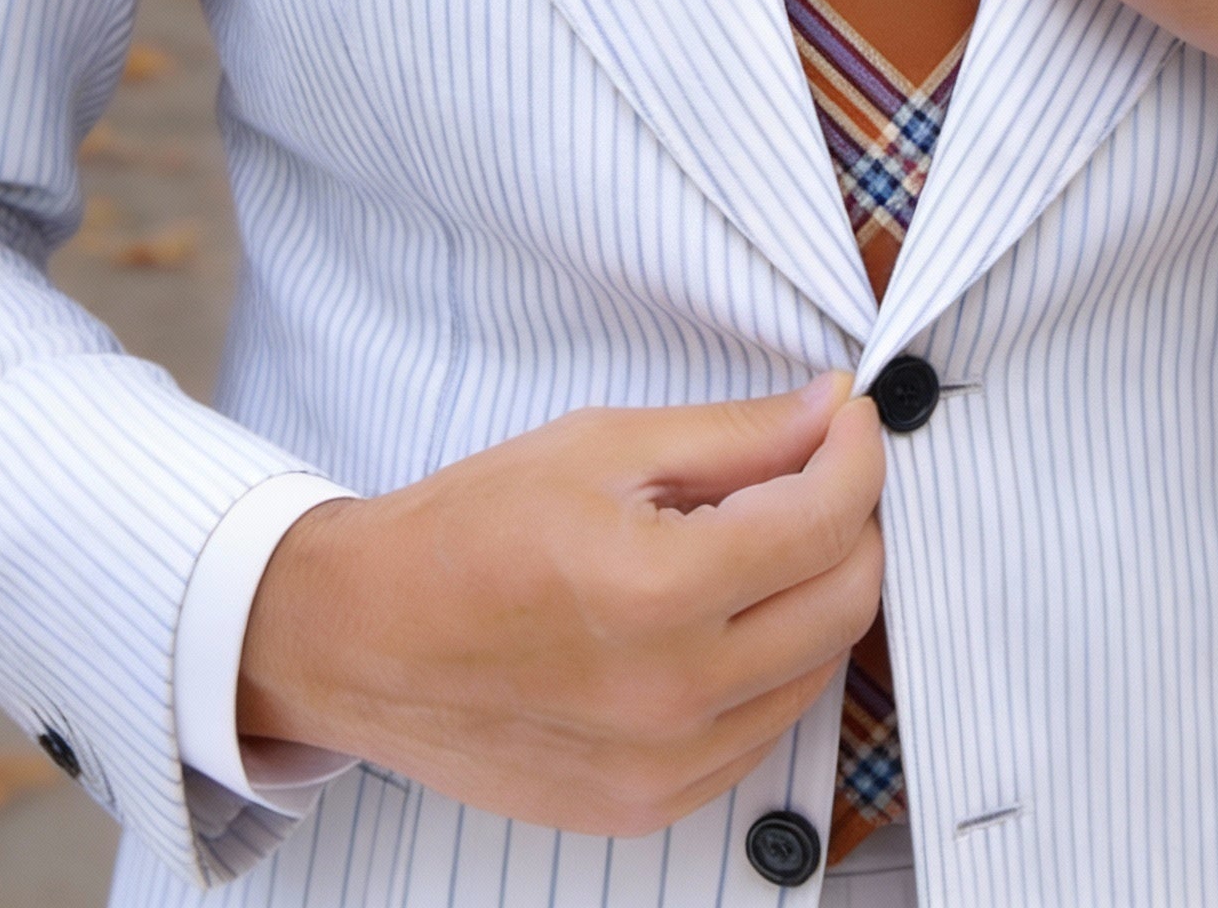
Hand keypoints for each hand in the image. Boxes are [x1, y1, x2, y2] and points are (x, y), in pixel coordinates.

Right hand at [237, 375, 884, 835]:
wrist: (362, 639)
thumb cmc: (467, 530)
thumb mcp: (601, 446)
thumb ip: (733, 436)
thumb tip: (829, 411)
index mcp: (655, 592)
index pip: (823, 521)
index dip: (856, 454)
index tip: (848, 418)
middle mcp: (672, 696)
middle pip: (845, 602)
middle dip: (854, 520)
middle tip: (820, 467)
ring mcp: (664, 767)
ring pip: (818, 670)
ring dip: (820, 592)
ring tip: (766, 535)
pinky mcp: (650, 806)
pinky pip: (764, 730)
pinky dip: (775, 662)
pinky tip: (728, 612)